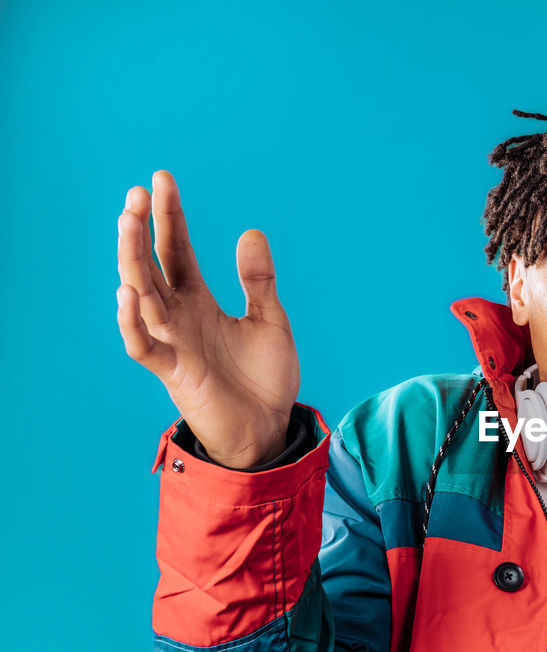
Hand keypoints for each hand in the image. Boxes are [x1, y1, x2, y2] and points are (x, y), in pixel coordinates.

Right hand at [116, 170, 300, 467]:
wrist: (268, 428)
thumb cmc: (264, 378)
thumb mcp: (269, 320)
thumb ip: (258, 281)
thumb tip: (251, 232)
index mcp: (199, 302)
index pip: (175, 250)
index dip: (169, 217)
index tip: (163, 179)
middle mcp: (178, 317)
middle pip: (149, 266)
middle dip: (141, 230)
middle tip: (136, 192)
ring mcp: (172, 343)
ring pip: (141, 296)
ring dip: (132, 260)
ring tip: (127, 222)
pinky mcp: (173, 373)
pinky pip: (144, 345)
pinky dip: (134, 321)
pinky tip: (130, 291)